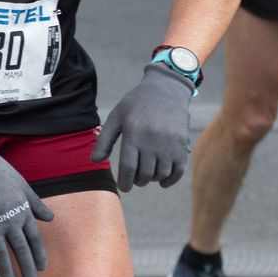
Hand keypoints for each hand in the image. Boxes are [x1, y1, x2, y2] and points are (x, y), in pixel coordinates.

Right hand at [0, 126, 53, 276]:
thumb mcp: (22, 184)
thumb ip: (35, 203)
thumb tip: (50, 218)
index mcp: (23, 211)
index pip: (34, 239)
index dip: (38, 255)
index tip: (42, 268)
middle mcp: (10, 221)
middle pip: (22, 251)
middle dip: (28, 270)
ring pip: (3, 255)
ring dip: (8, 273)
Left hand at [91, 65, 193, 191]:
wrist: (166, 90)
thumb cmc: (136, 104)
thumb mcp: (116, 117)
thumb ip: (104, 140)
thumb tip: (94, 161)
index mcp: (133, 133)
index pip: (128, 168)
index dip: (125, 182)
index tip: (124, 187)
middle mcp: (152, 140)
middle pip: (144, 174)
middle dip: (137, 181)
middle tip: (135, 178)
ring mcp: (169, 144)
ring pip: (160, 175)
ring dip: (152, 179)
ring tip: (147, 174)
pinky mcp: (182, 145)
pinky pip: (178, 171)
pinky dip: (169, 180)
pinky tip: (162, 180)